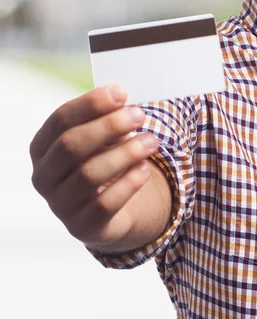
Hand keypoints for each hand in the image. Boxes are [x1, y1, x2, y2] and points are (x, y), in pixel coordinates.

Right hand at [29, 85, 158, 248]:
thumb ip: (110, 119)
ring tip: (151, 141)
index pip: (61, 120)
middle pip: (71, 145)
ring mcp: (60, 204)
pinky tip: (144, 169)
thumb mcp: (105, 137)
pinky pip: (104, 205)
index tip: (122, 92)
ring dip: (125, 154)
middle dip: (108, 126)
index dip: (91, 104)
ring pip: (89, 175)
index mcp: (43, 146)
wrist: (113, 205)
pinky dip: (128, 184)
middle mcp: (44, 176)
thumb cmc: (105, 159)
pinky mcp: (82, 226)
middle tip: (139, 115)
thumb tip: (125, 100)